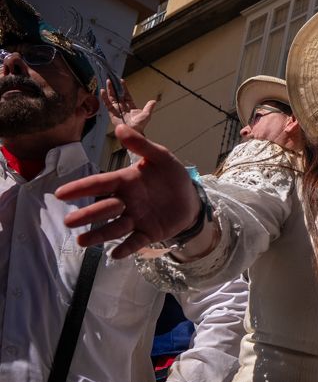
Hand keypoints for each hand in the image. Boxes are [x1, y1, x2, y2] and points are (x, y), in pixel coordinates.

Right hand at [55, 124, 199, 257]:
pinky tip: (115, 254)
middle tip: (68, 221)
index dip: (81, 188)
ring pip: (115, 227)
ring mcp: (136, 219)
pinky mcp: (149, 232)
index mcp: (125, 182)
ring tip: (82, 242)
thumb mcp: (161, 157)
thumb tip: (120, 127)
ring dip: (99, 235)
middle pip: (104, 208)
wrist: (192, 197)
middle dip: (87, 215)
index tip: (61, 193)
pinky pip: (135, 241)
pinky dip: (126, 248)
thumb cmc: (171, 176)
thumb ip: (141, 144)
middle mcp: (126, 202)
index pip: (100, 184)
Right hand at [102, 80, 156, 134]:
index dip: (124, 88)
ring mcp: (117, 109)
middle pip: (117, 95)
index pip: (126, 94)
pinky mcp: (111, 113)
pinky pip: (107, 104)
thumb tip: (154, 101)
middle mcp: (123, 107)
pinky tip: (102, 91)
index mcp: (130, 106)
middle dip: (115, 87)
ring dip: (110, 90)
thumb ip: (149, 107)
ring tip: (108, 82)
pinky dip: (104, 98)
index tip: (121, 81)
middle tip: (112, 80)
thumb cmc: (139, 126)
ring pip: (112, 98)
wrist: (133, 132)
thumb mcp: (146, 115)